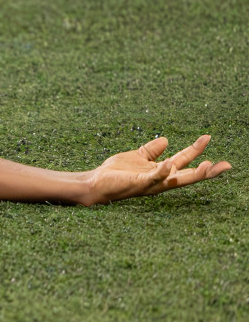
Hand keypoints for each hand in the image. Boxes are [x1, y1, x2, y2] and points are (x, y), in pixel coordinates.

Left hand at [80, 135, 231, 205]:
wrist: (95, 182)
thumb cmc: (115, 173)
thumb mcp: (136, 157)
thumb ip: (151, 150)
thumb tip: (167, 139)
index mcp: (161, 172)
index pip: (184, 161)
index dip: (196, 150)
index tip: (208, 137)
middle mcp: (160, 180)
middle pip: (189, 176)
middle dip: (208, 171)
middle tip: (226, 165)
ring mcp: (151, 183)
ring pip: (177, 180)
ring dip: (194, 175)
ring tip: (209, 165)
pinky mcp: (139, 184)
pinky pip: (153, 178)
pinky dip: (162, 171)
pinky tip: (169, 163)